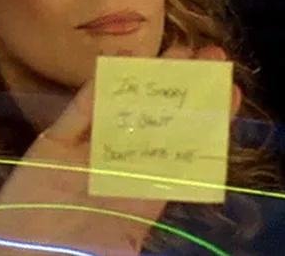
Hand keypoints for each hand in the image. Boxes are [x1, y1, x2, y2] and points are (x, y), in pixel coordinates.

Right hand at [0, 44, 240, 255]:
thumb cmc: (68, 253)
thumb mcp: (118, 243)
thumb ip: (143, 217)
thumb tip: (195, 183)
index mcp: (142, 194)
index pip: (183, 150)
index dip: (207, 121)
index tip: (231, 92)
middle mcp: (118, 166)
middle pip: (157, 120)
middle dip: (186, 89)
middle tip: (212, 54)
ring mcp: (85, 152)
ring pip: (122, 107)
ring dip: (149, 79)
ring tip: (178, 50)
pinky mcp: (53, 143)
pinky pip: (78, 112)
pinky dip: (96, 89)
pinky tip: (118, 65)